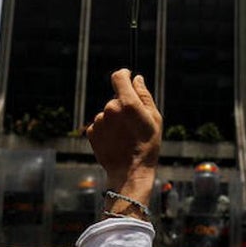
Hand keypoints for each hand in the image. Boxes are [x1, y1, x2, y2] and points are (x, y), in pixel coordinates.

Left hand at [85, 68, 161, 210]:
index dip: (124, 74)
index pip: (119, 77)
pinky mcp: (91, 132)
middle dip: (123, 106)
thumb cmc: (147, 145)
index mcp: (127, 103)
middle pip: (116, 99)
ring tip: (125, 136)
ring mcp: (99, 121)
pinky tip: (116, 141)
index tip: (127, 76)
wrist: (130, 172)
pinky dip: (107, 130)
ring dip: (114, 120)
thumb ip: (144, 95)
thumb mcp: (154, 118)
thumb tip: (137, 79)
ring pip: (107, 113)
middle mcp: (110, 109)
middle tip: (133, 124)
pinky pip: (100, 124)